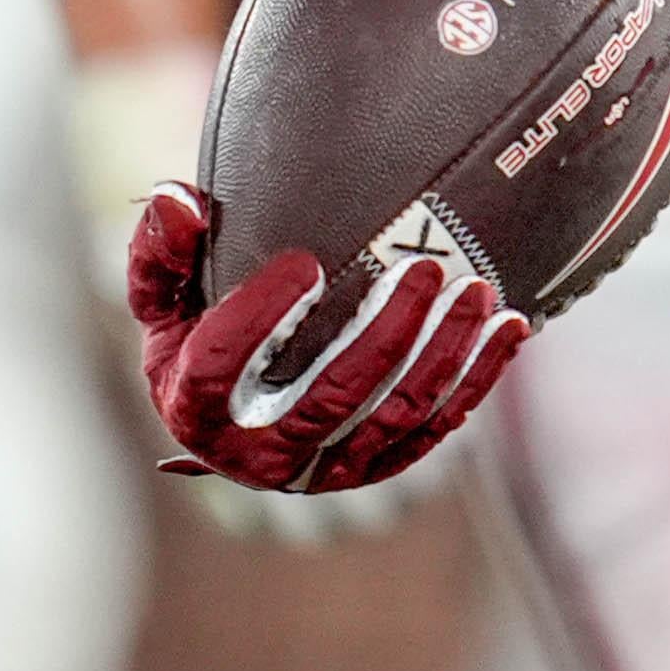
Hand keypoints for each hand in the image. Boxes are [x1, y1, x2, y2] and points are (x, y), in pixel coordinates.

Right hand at [123, 183, 523, 496]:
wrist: (241, 401)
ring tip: (477, 291)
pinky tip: (508, 327)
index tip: (305, 262)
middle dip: (386, 332)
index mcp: (196, 410)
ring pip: (392, 416)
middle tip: (425, 268)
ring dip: (443, 354)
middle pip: (329, 398)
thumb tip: (177, 203)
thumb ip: (161, 250)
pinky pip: (433, 429)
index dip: (259, 316)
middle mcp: (260, 454)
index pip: (221, 368)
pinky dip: (475, 379)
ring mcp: (324, 467)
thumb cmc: (199, 331)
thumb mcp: (164, 296)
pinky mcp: (375, 464)